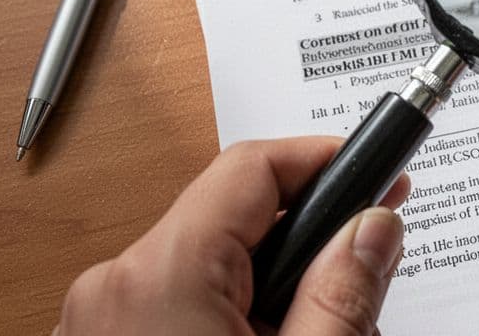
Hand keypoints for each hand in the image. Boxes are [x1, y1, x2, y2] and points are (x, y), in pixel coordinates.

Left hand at [55, 137, 410, 335]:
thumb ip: (342, 294)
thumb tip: (375, 224)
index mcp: (161, 276)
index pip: (252, 167)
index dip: (325, 159)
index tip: (381, 172)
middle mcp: (114, 285)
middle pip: (236, 218)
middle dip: (309, 241)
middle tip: (367, 275)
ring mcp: (97, 320)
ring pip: (212, 266)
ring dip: (273, 288)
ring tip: (316, 335)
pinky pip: (177, 303)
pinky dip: (230, 316)